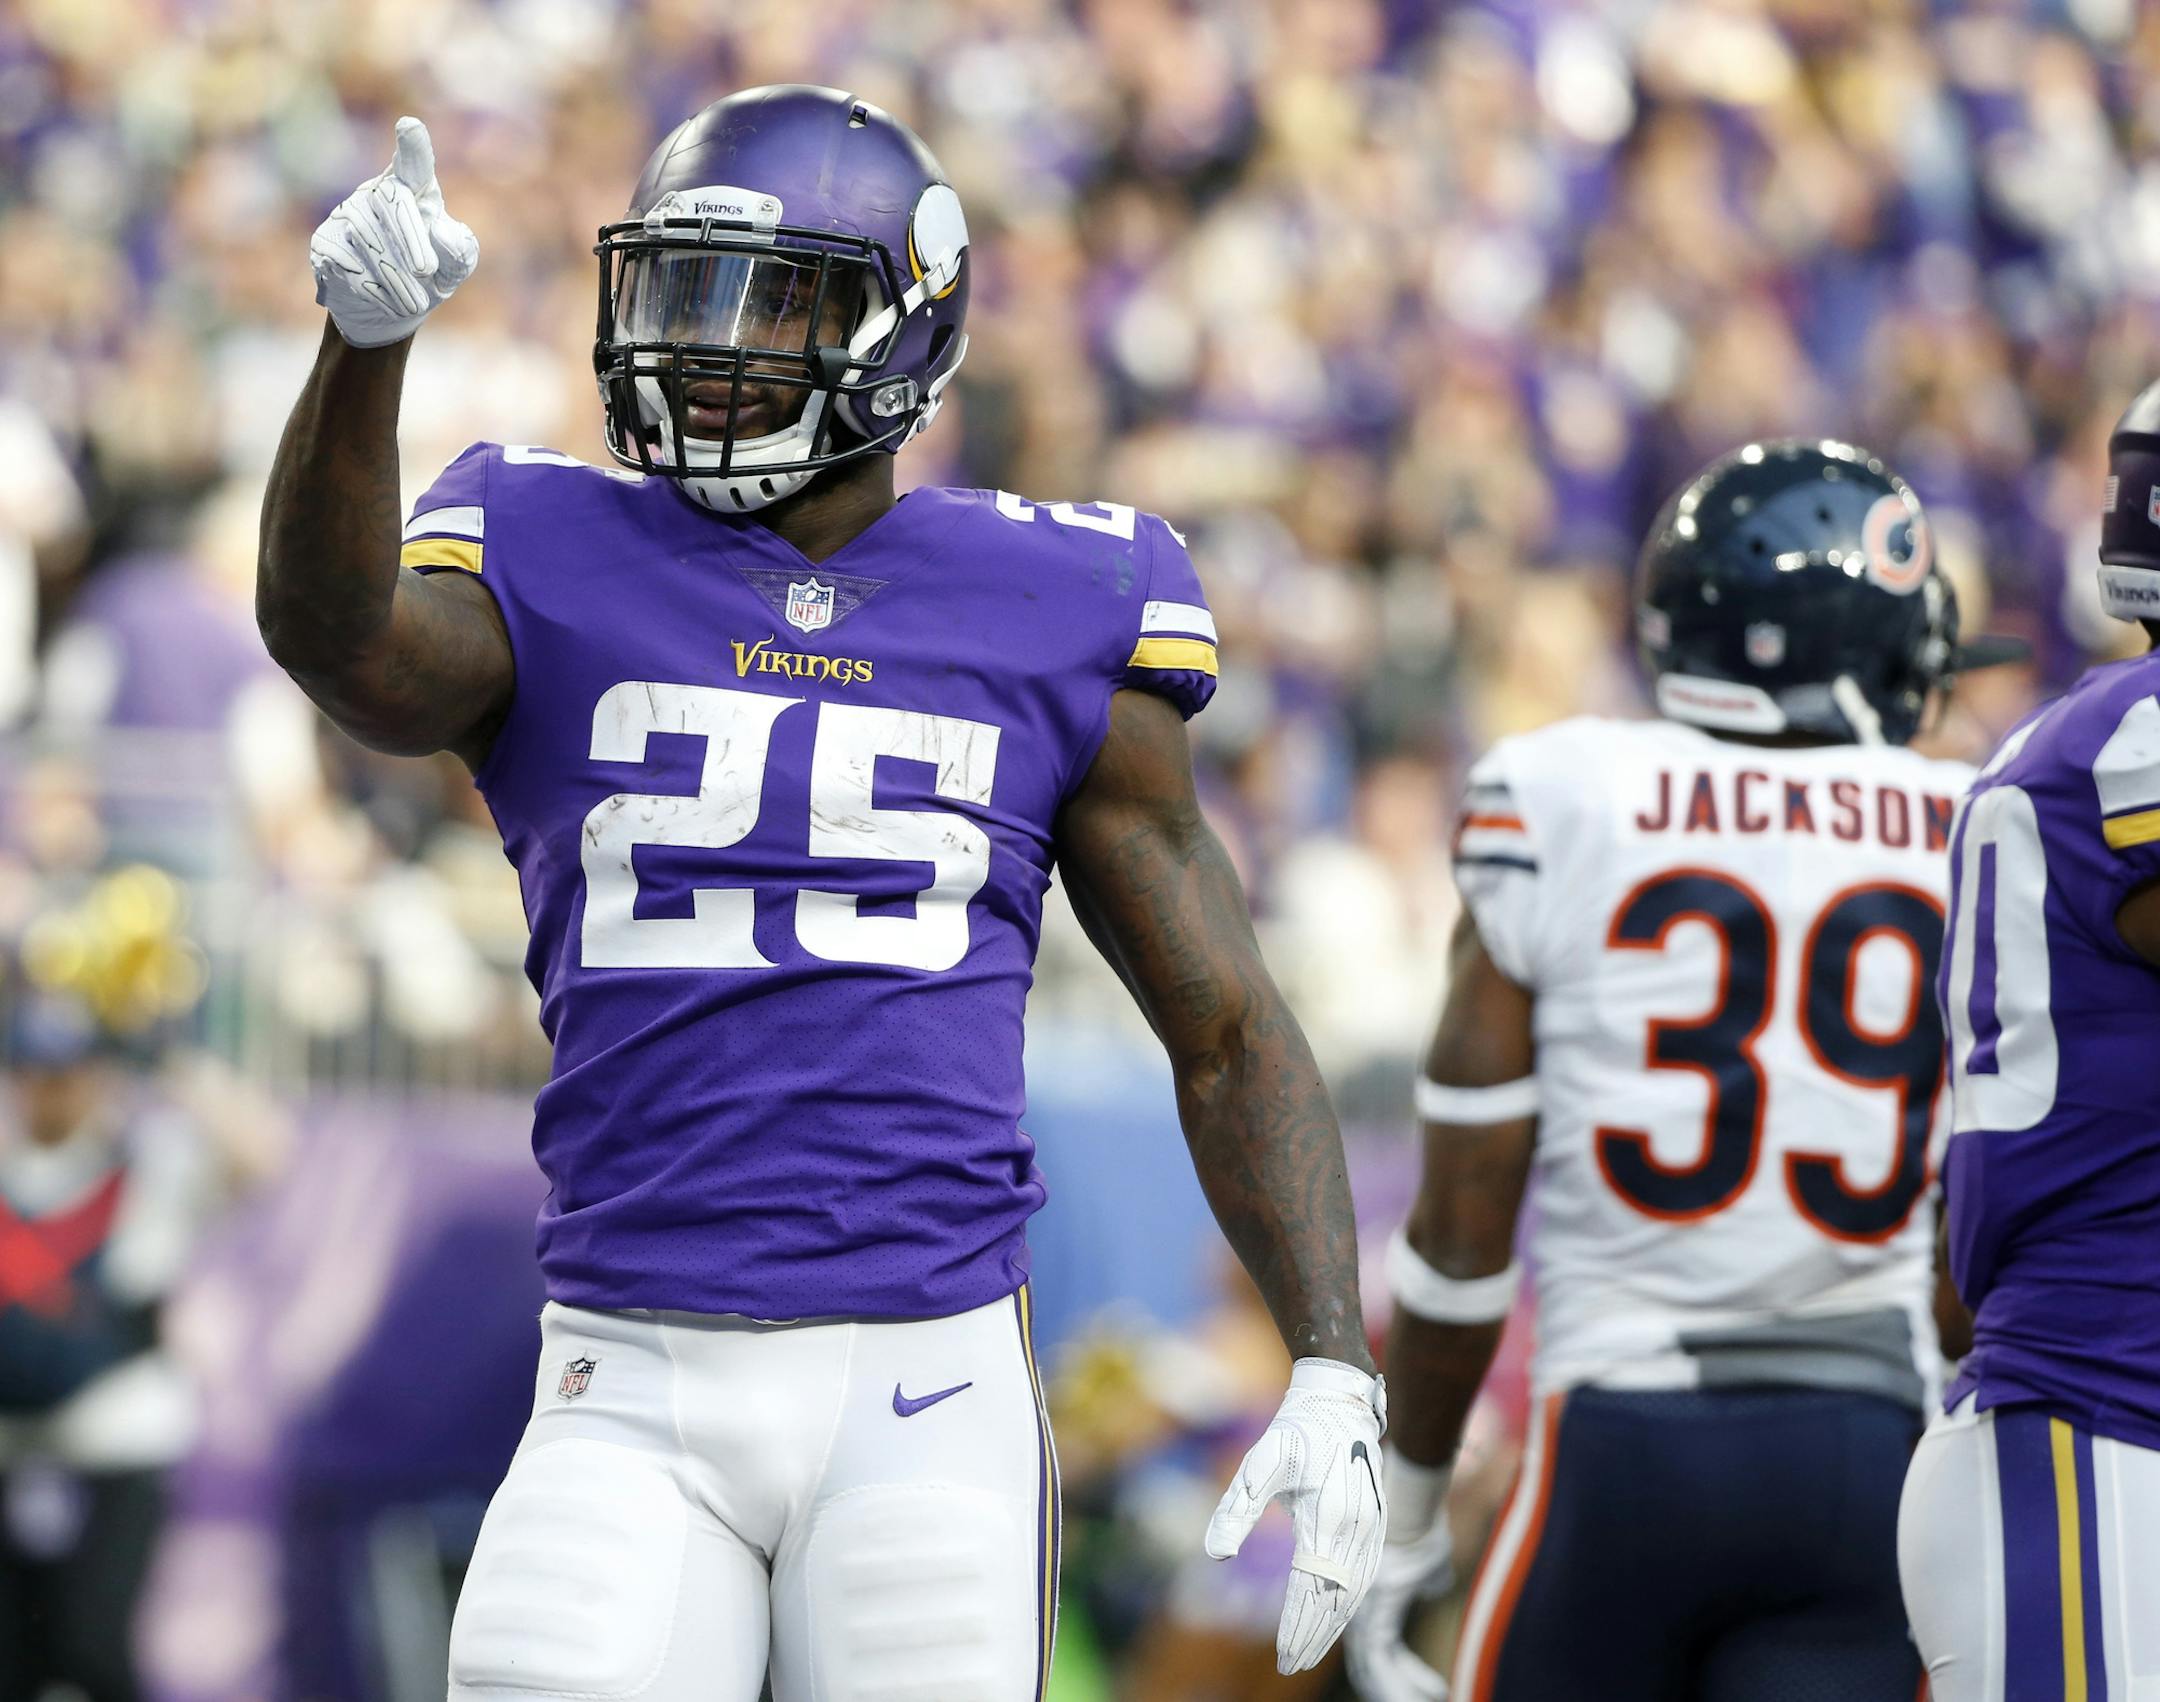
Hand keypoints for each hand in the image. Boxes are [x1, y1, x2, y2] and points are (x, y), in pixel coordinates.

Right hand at [310, 117, 478, 348]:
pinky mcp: (325, 241)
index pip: (414, 164)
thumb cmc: (431, 275)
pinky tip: (388, 302)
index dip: (413, 147)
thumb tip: (443, 231)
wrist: (392, 310)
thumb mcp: (455, 266)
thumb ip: (460, 250)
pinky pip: (346, 261)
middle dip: (411, 240)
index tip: (410, 128)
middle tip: (427, 272)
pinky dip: (372, 286)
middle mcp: (376, 193)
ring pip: (369, 238)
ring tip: (415, 304)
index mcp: (414, 190)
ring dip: (396, 275)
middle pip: (392, 203)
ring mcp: (346, 214)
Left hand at [1204, 1358, 1386, 1673]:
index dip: (1298, 1625)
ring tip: (1308, 1651)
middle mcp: (1357, 1528)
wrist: (1340, 1400)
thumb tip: (1214, 1555)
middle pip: (1338, 1598)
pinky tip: (1333, 1616)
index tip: (1282, 1656)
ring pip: (1355, 1590)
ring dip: (1333, 1624)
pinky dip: (1349, 1602)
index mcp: (1329, 1516)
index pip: (1313, 1587)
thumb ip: (1238, 1507)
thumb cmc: (1297, 1430)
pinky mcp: (1377, 1523)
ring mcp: (1372, 1527)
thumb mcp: (1262, 1461)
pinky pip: (1365, 1574)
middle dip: (1314, 1635)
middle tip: (1290, 1666)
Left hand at [1345, 1455, 1455, 1701]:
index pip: (1376, 1650)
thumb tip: (1432, 1587)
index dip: (1399, 1674)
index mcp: (1367, 1601)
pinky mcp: (1373, 1610)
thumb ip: (1428, 1580)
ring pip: (1372, 1668)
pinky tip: (1434, 1691)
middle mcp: (1356, 1609)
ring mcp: (1361, 1611)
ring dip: (1398, 1692)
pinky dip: (1402, 1680)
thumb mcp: (1430, 1562)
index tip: (1432, 1689)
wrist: (1412, 1504)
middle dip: (1394, 1690)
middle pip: (1368, 1665)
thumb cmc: (1422, 1527)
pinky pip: (1381, 1658)